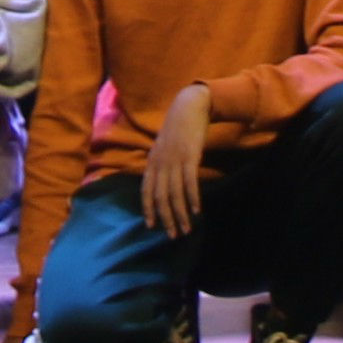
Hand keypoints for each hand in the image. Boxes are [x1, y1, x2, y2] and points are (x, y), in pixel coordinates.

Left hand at [145, 85, 214, 237]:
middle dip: (166, 219)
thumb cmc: (177, 129)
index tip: (151, 227)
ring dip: (180, 214)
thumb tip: (161, 184)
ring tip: (187, 229)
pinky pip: (189, 182)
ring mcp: (174, 160)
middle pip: (160, 197)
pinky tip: (196, 211)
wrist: (189, 107)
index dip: (148, 210)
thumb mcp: (163, 147)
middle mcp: (160, 163)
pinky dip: (192, 198)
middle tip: (173, 235)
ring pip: (175, 194)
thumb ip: (160, 165)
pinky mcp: (189, 157)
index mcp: (152, 162)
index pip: (146, 191)